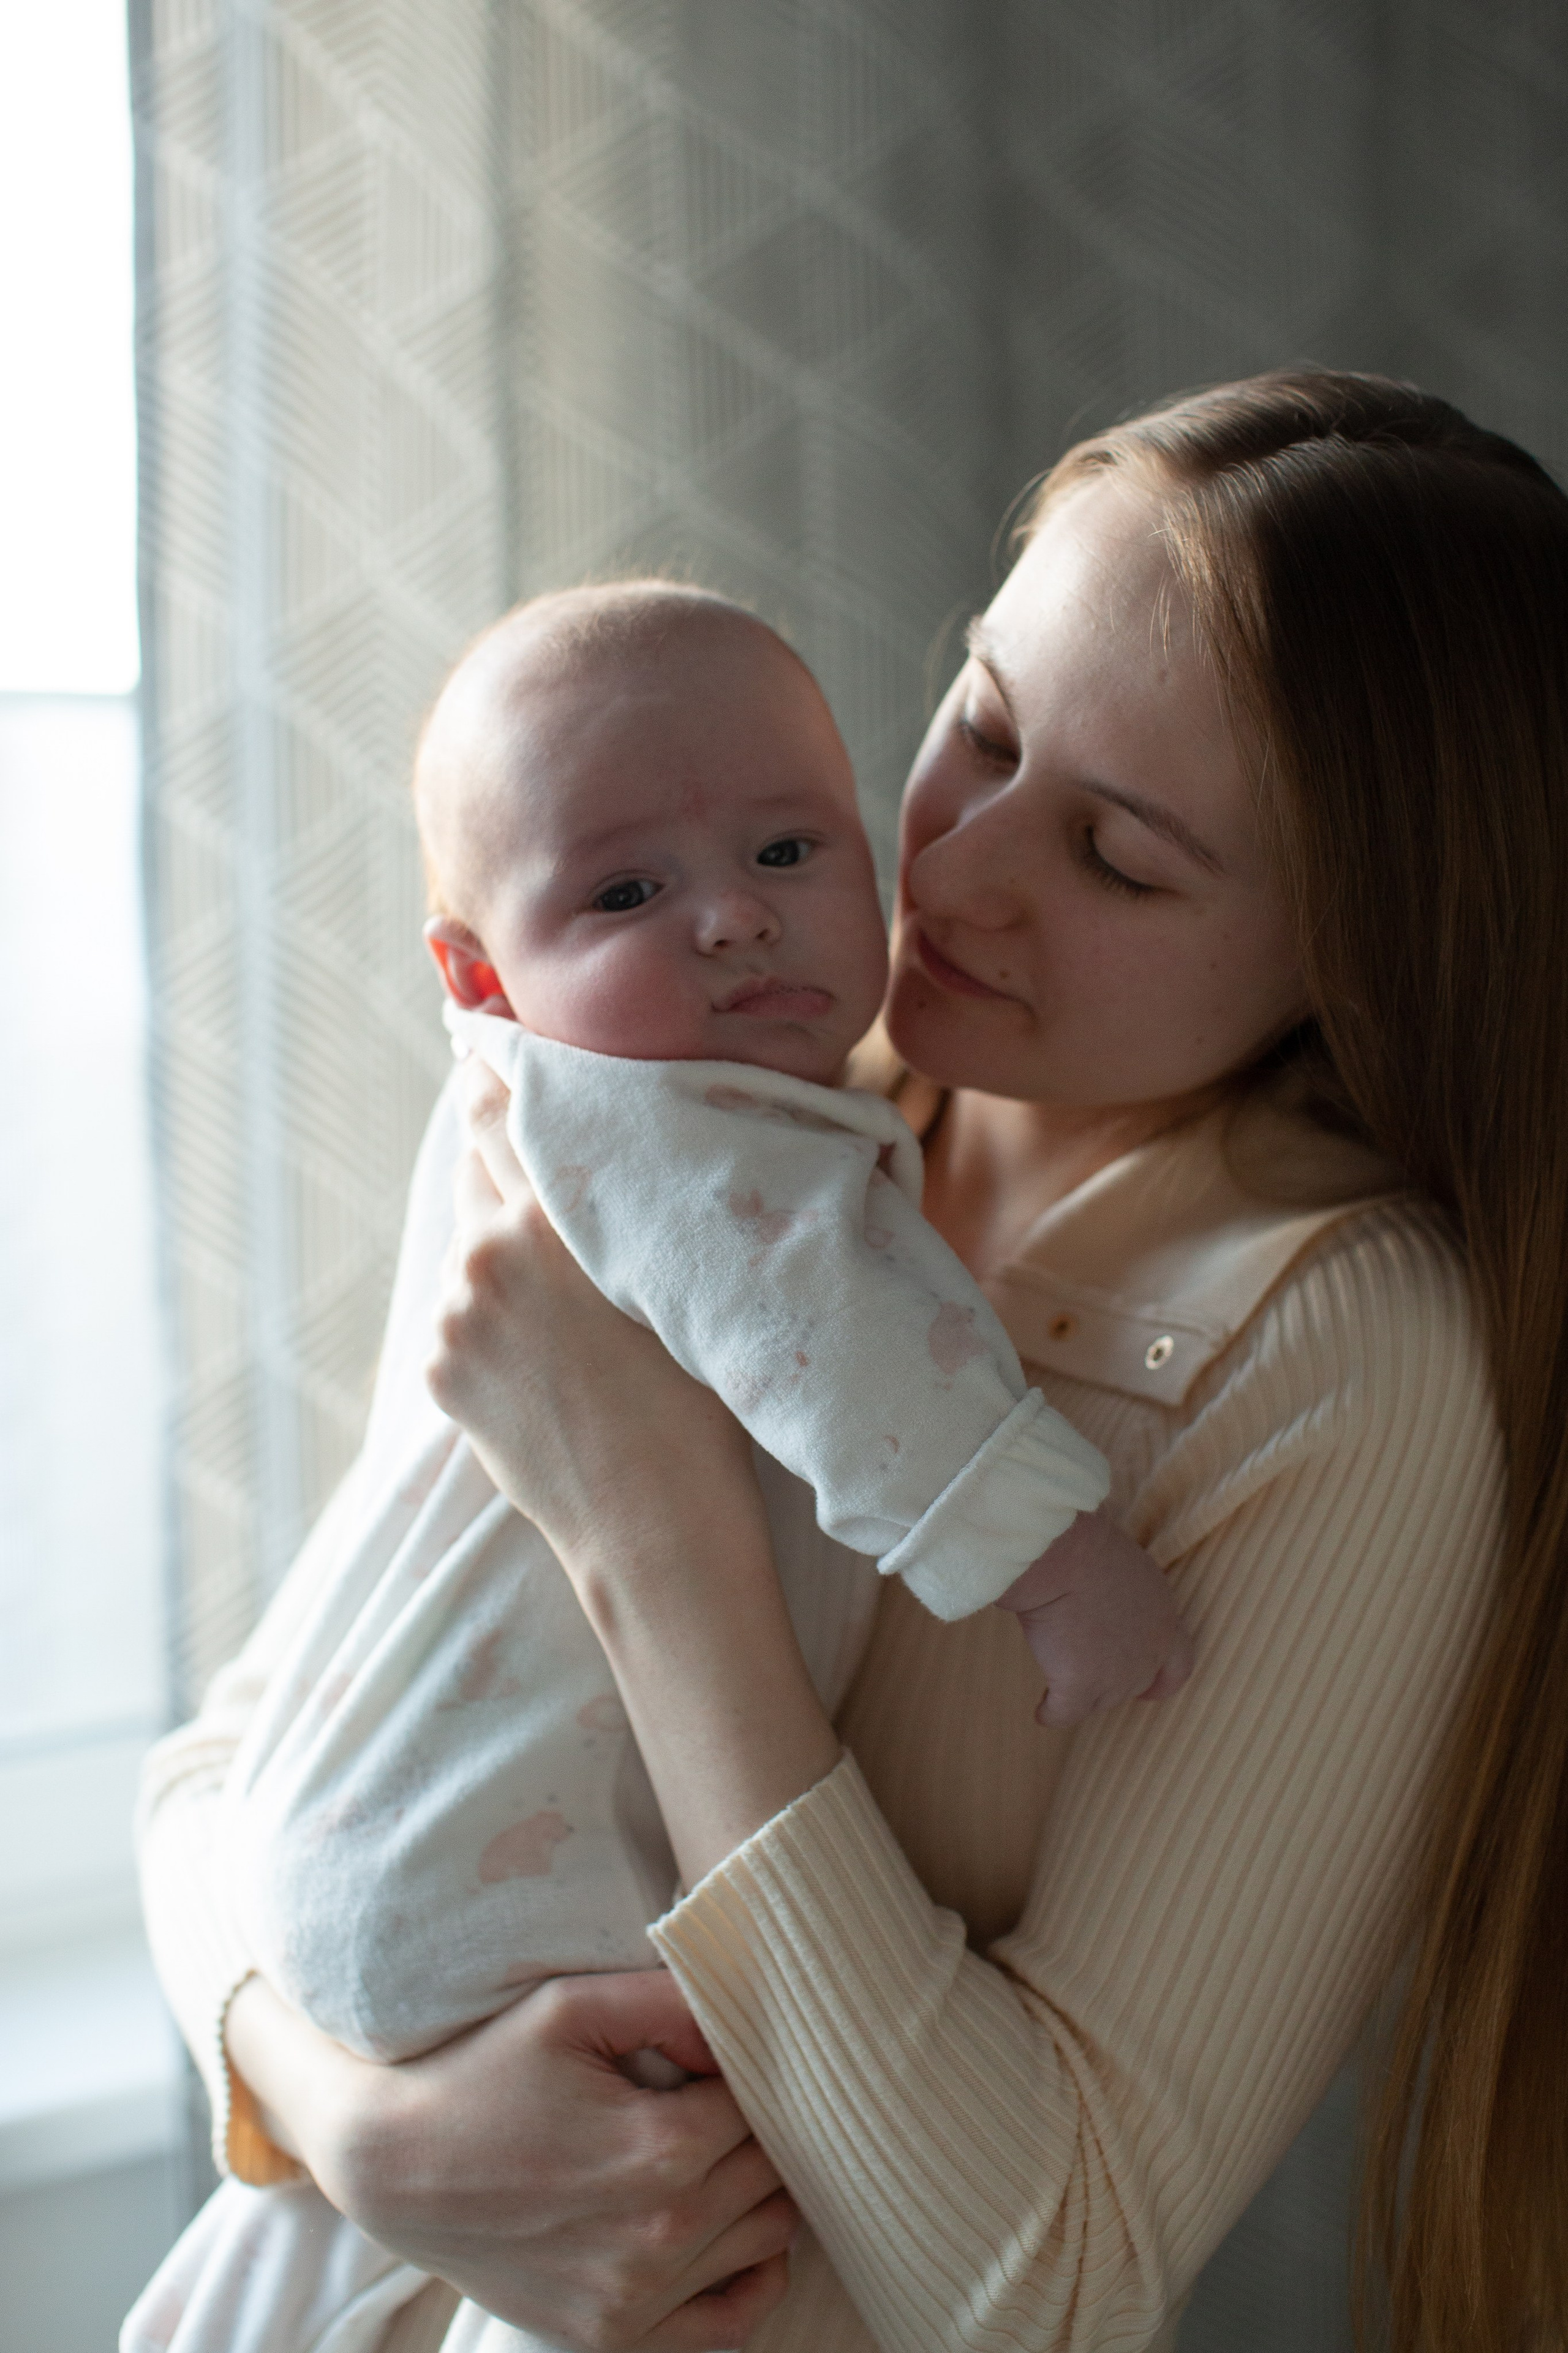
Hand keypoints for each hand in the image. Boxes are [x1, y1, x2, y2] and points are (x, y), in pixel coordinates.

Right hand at [226, 1968, 797, 2350]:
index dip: (751, 2072)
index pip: (763, 2104)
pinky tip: (726, 2228)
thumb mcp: (570, 2006)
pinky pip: (730, 2321)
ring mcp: (637, 2297)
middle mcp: (660, 2234)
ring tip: (716, 2151)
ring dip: (758, 2191)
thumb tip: (736, 2023)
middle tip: (718, 2096)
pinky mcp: (613, 2335)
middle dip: (760, 2127)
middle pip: (772, 2170)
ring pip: (767, 2237)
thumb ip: (667, 2001)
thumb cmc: (482, 2074)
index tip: (719, 2056)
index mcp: (660, 2150)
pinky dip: (748, 2276)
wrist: (395, 2166)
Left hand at [427, 1057, 758, 1567]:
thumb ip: (621, 1197)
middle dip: (504, 1149)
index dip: (496, 1064)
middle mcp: (489, 1251)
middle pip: (474, 1156)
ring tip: (560, 1286)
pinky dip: (492, 1311)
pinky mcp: (438, 1367)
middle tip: (540, 1152)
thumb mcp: (673, 1272)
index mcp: (556, 1215)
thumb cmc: (699, 1399)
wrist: (653, 1526)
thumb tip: (591, 1130)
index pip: (503, 1101)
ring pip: (468, 1236)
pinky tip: (545, 1349)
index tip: (490, 1038)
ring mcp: (455, 1313)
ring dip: (501, 1238)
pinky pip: (461, 1309)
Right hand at [996, 1507, 1194, 1727]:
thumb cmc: (1085, 1544)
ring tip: (1055, 1688)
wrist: (1065, 1554)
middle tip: (1084, 1674)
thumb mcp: (1123, 1568)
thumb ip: (1125, 1596)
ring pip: (1097, 1702)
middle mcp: (1148, 1654)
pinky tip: (1040, 1712)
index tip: (1149, 1692)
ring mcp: (1117, 1676)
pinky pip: (1063, 1714)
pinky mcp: (1081, 1688)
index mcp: (1163, 1618)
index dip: (1162, 1680)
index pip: (1178, 1666)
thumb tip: (1103, 1598)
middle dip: (1111, 1684)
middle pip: (1133, 1686)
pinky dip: (1051, 1714)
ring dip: (1079, 1696)